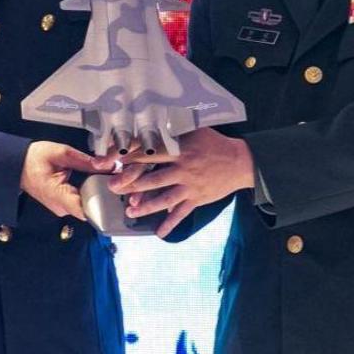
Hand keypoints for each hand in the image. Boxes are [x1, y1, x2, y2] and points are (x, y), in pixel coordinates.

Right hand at [20, 141, 108, 219]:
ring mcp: (62, 208)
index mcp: (58, 196)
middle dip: (104, 192)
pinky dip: (89, 191)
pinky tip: (93, 180)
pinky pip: (82, 201)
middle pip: (92, 207)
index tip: (112, 189)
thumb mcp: (60, 153)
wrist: (18, 165)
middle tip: (113, 177)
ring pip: (88, 204)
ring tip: (104, 176)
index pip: (87, 210)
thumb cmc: (34, 158)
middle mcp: (61, 208)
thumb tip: (107, 165)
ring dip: (97, 191)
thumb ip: (84, 161)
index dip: (104, 202)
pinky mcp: (63, 205)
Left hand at [106, 128, 254, 237]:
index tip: (114, 161)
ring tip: (129, 211)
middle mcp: (182, 169)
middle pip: (152, 178)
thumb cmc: (214, 144)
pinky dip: (170, 224)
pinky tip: (159, 233)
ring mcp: (189, 186)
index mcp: (179, 150)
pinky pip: (181, 213)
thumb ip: (173, 128)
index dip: (130, 157)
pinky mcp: (197, 199)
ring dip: (145, 206)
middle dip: (131, 184)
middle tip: (113, 188)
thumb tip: (151, 120)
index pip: (149, 153)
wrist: (239, 162)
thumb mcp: (194, 130)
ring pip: (164, 198)